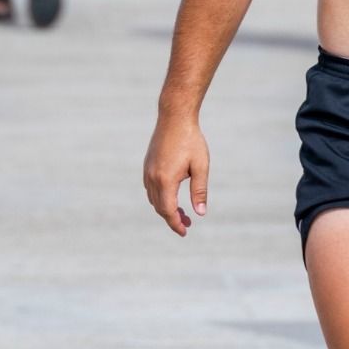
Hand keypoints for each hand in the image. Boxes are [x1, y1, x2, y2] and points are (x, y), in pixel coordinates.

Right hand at [143, 114, 209, 236]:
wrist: (175, 117)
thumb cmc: (191, 140)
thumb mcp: (200, 166)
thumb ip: (199, 191)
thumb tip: (200, 213)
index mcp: (166, 179)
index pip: (168, 211)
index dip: (176, 224)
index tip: (185, 232)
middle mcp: (152, 177)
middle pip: (159, 207)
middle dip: (172, 218)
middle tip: (187, 223)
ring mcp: (147, 170)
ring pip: (153, 198)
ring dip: (165, 208)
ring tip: (181, 212)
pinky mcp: (147, 164)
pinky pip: (149, 188)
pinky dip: (159, 197)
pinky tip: (171, 195)